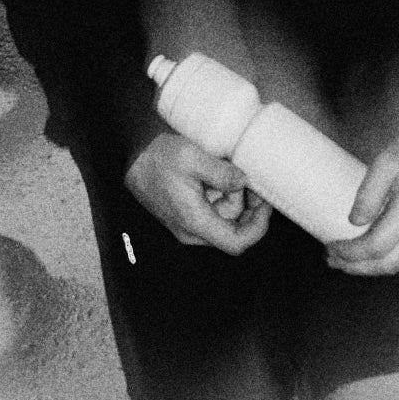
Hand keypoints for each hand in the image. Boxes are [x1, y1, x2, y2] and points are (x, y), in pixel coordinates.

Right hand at [124, 129, 272, 252]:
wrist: (132, 157)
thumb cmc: (157, 158)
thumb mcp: (191, 156)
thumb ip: (221, 172)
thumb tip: (244, 182)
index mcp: (195, 221)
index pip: (236, 243)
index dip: (258, 228)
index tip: (267, 204)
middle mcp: (193, 230)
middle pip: (234, 229)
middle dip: (246, 205)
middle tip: (250, 179)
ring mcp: (190, 225)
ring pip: (225, 218)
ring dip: (233, 196)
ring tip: (225, 170)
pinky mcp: (188, 215)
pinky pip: (214, 211)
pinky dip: (221, 195)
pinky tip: (216, 175)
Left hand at [325, 113, 398, 276]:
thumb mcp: (385, 161)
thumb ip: (369, 192)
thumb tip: (355, 222)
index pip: (377, 246)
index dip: (351, 252)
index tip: (331, 246)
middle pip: (386, 264)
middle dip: (356, 267)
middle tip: (332, 259)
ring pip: (397, 265)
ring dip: (368, 268)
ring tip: (344, 261)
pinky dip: (384, 262)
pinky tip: (369, 255)